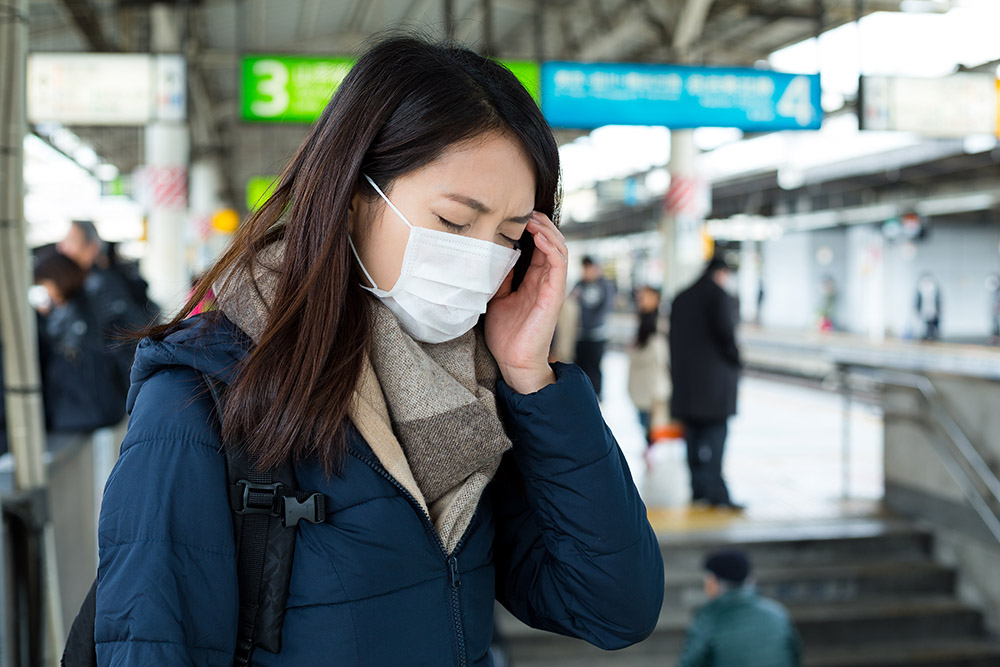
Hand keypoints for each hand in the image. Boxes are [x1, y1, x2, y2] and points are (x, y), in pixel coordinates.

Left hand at [485, 212, 567, 393]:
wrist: (513, 362)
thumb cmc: (506, 334)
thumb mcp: (496, 297)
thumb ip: (499, 276)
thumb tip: (490, 252)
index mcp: (533, 280)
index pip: (538, 246)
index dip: (530, 229)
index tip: (514, 214)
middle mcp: (545, 281)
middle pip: (551, 242)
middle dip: (540, 223)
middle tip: (525, 210)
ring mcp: (552, 287)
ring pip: (559, 248)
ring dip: (548, 230)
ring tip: (533, 218)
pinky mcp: (555, 295)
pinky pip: (559, 264)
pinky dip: (552, 247)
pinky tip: (540, 236)